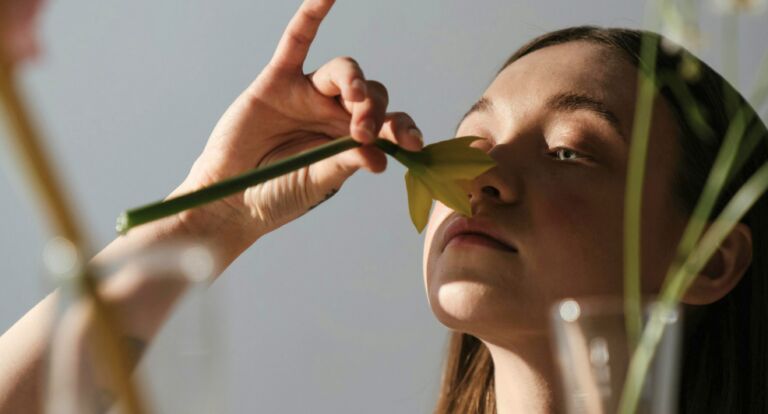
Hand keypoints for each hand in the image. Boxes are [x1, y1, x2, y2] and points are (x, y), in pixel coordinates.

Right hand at [174, 0, 422, 246]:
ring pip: (344, 70)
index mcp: (351, 140)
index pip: (388, 124)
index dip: (403, 128)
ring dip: (354, 82)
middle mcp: (334, 114)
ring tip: (353, 100)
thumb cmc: (277, 195)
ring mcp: (307, 95)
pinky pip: (297, 41)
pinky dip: (311, 15)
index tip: (412, 143)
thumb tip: (381, 157)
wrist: (231, 200)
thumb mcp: (318, 181)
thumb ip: (346, 163)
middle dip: (373, 110)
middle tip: (363, 133)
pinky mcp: (277, 81)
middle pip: (371, 94)